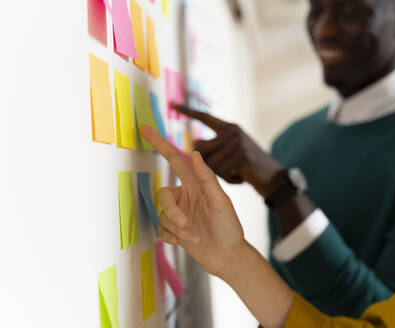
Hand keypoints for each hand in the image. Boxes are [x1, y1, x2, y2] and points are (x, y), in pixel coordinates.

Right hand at [140, 125, 245, 278]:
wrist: (228, 257)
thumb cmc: (229, 227)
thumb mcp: (220, 201)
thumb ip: (207, 178)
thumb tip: (194, 153)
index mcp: (196, 183)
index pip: (174, 159)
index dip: (160, 143)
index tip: (144, 128)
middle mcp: (185, 195)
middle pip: (163, 194)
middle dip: (172, 211)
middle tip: (186, 224)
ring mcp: (179, 212)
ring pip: (163, 215)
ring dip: (178, 229)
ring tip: (196, 238)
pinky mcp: (174, 229)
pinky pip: (161, 229)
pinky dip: (171, 237)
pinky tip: (183, 243)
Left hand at [172, 103, 283, 197]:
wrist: (274, 177)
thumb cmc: (250, 165)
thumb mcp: (233, 151)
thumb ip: (215, 145)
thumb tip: (195, 142)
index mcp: (229, 127)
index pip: (204, 116)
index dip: (187, 111)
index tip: (171, 104)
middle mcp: (232, 131)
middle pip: (199, 148)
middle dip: (206, 164)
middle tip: (225, 171)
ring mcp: (237, 142)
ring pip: (208, 162)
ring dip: (219, 174)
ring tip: (234, 174)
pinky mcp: (241, 156)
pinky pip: (219, 171)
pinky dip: (228, 180)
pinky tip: (239, 179)